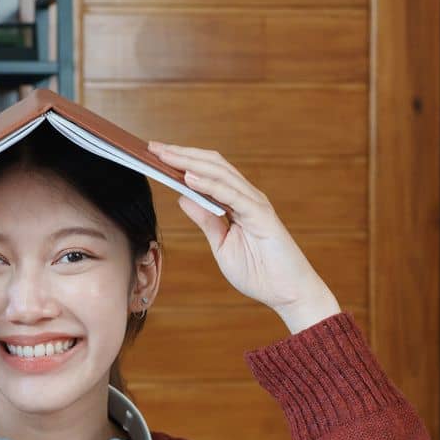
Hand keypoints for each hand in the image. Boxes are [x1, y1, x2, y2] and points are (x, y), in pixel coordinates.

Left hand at [149, 142, 340, 333]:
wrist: (286, 292)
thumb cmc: (258, 270)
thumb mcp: (221, 244)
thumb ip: (206, 220)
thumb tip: (183, 197)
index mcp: (235, 202)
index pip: (206, 172)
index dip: (182, 161)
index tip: (155, 154)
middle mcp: (246, 196)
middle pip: (212, 165)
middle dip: (181, 154)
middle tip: (153, 147)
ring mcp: (254, 203)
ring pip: (220, 174)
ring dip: (190, 163)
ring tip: (165, 155)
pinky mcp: (261, 216)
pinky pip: (232, 195)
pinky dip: (210, 185)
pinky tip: (189, 178)